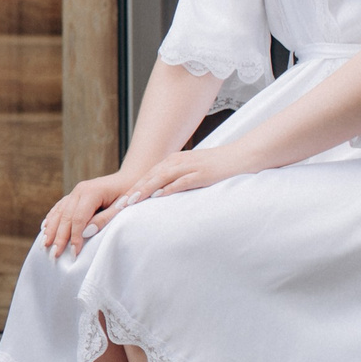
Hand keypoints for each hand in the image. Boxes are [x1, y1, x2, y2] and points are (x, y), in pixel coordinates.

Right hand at [40, 174, 130, 257]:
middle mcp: (80, 190)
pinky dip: (52, 219)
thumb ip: (104, 219)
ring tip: (45, 245)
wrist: (130, 178)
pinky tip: (45, 228)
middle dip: (60, 237)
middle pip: (66, 216)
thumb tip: (86, 232)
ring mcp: (76, 191)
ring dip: (51, 229)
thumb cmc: (129, 194)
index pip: (79, 218)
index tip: (74, 253)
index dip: (75, 237)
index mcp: (92, 192)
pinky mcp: (74, 195)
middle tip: (55, 254)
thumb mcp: (121, 207)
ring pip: (60, 212)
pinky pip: (60, 207)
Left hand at [119, 146, 260, 209]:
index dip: (132, 189)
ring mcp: (190, 166)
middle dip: (132, 191)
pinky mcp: (202, 173)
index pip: (147, 176)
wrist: (243, 156)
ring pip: (161, 178)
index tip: (118, 203)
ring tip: (130, 202)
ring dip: (145, 190)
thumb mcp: (193, 172)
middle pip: (149, 177)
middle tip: (117, 205)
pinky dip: (169, 189)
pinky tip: (158, 197)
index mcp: (173, 161)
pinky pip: (182, 181)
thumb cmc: (218, 167)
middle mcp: (178, 162)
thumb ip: (177, 181)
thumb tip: (161, 196)